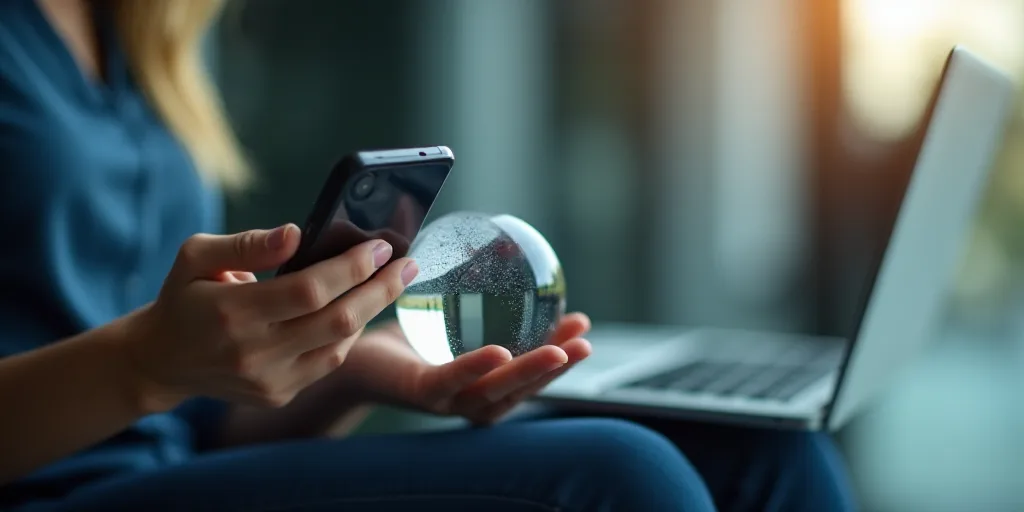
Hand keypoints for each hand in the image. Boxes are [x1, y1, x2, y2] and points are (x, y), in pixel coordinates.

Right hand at [121, 224, 418, 411]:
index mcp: (231, 312)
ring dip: (371, 310)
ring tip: (390, 280)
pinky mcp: (278, 395)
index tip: (380, 247)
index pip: (309, 290)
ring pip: (339, 345)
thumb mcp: (196, 257)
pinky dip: (348, 334)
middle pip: (337, 320)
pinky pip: (328, 362)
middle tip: (407, 263)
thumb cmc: (184, 297)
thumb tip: (296, 233)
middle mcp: (253, 352)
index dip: (351, 268)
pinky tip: (359, 308)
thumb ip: (247, 244)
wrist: (162, 361)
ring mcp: (269, 380)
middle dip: (380, 288)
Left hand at [355, 314, 591, 424]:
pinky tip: (501, 352)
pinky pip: (452, 380)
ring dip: (530, 373)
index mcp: (476, 385)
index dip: (557, 355)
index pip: (525, 373)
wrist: (344, 351)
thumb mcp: (444, 312)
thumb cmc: (397, 333)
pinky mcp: (418, 392)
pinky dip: (478, 368)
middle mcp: (465, 400)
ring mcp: (444, 401)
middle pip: (520, 390)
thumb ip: (475, 294)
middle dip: (556, 369)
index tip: (582, 325)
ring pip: (494, 392)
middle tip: (586, 343)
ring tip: (560, 350)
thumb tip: (503, 248)